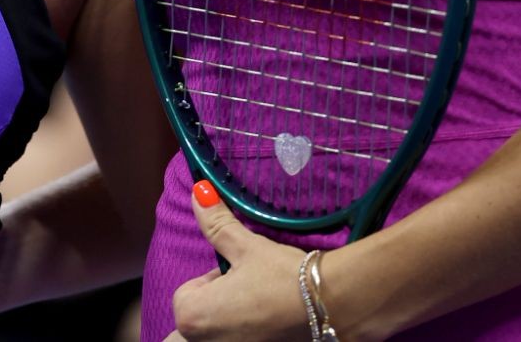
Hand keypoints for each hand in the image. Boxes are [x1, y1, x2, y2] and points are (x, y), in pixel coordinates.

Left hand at [166, 182, 323, 341]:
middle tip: (250, 296)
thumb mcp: (246, 247)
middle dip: (218, 307)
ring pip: (217, 335)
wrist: (333, 305)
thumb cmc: (284, 277)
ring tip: (261, 310)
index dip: (214, 281)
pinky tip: (270, 324)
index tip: (240, 276)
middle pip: (200, 319)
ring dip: (232, 321)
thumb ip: (216, 224)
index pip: (187, 294)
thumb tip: (199, 193)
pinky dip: (248, 334)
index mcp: (192, 317)